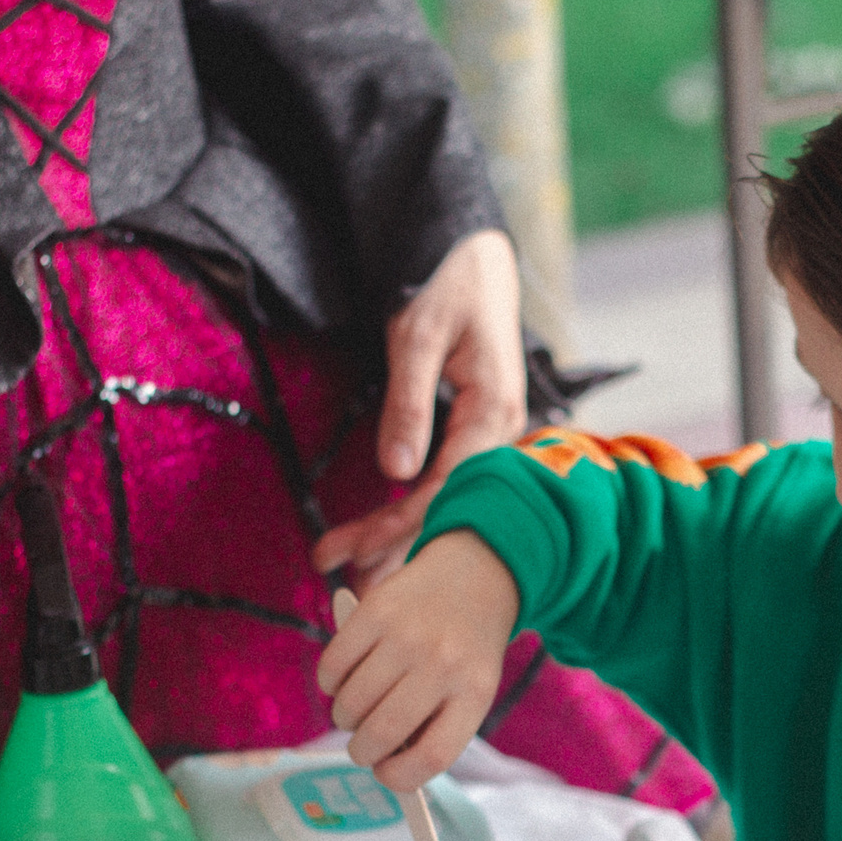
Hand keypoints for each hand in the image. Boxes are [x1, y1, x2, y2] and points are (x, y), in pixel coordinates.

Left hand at [313, 228, 527, 589]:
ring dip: (403, 538)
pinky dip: (414, 512)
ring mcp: (489, 436)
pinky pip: (447, 483)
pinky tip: (386, 539)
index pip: (445, 488)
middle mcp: (500, 434)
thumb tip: (395, 473)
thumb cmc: (449, 287)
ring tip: (358, 578)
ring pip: (448, 502)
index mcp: (493, 413)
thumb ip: (407, 403)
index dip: (396, 524)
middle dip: (394, 547)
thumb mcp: (418, 335)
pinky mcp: (475, 434)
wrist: (478, 259)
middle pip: (448, 507)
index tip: (349, 549)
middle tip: (341, 581)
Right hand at [315, 528, 520, 790]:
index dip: (399, 778)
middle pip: (384, 733)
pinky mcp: (375, 611)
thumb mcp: (469, 688)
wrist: (473, 576)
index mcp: (474, 693)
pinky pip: (332, 668)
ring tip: (355, 710)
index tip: (385, 774)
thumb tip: (382, 765)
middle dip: (362, 752)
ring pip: (351, 704)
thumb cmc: (464, 649)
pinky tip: (344, 681)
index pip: (433, 756)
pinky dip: (330, 685)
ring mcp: (407, 636)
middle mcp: (443, 664)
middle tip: (361, 748)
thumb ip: (433, 725)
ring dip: (344, 718)